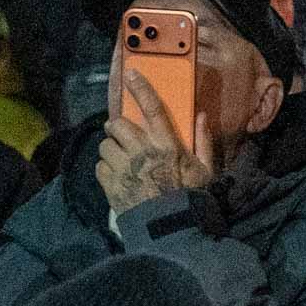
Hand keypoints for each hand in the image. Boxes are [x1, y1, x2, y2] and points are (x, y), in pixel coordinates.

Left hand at [96, 69, 215, 215]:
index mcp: (167, 146)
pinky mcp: (111, 185)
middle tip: (124, 135)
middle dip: (117, 127)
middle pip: (117, 125)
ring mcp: (124, 169)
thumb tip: (201, 115)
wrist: (171, 231)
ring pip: (105, 146)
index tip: (131, 74)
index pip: (152, 109)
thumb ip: (203, 141)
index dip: (141, 89)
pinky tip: (118, 176)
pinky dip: (106, 169)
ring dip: (111, 150)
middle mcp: (142, 152)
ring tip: (121, 159)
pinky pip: (99, 167)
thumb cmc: (191, 199)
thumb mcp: (206, 171)